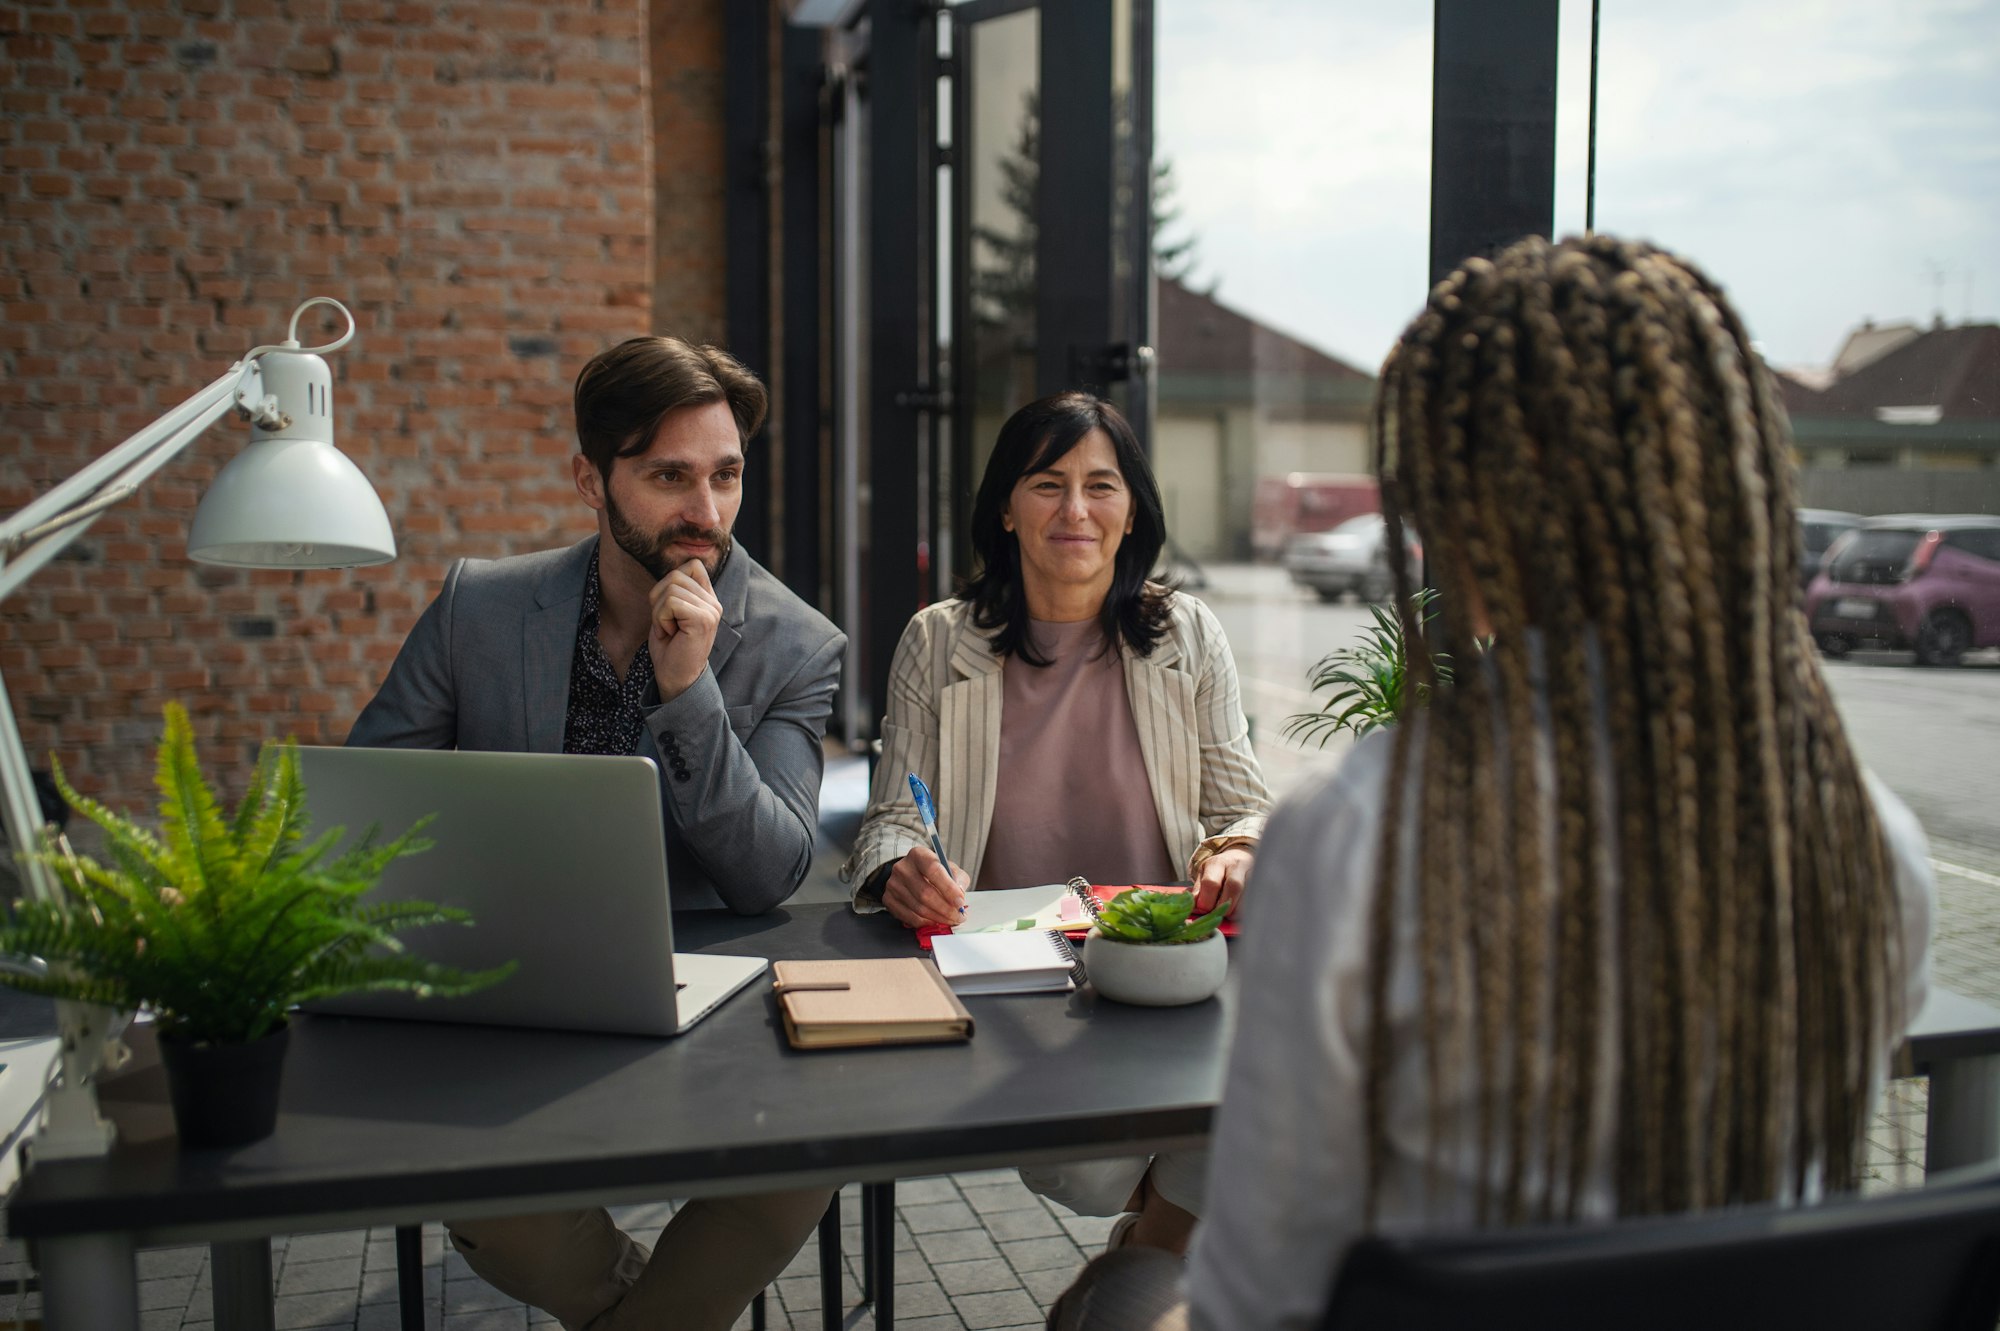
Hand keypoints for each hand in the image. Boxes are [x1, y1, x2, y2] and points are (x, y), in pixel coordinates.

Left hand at [648, 558, 723, 701]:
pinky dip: (661, 619)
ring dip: (659, 612)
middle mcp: (713, 603)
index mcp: (708, 599)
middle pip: (675, 575)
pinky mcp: (703, 619)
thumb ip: (674, 591)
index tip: (668, 608)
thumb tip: (670, 570)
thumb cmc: (670, 649)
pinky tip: (670, 634)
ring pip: (671, 588)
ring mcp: (711, 611)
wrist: (676, 679)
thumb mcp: (670, 613)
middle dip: (659, 599)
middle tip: (666, 624)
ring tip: (668, 630)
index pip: (692, 565)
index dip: (671, 581)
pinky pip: (671, 602)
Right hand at [880, 845, 970, 928]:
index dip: (948, 889)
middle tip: (959, 916)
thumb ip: (958, 879)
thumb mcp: (949, 868)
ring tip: (950, 920)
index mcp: (918, 855)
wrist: (911, 874)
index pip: (933, 870)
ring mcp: (893, 884)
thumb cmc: (934, 872)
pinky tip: (935, 921)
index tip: (960, 903)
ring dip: (938, 918)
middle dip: (945, 909)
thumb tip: (959, 895)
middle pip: (925, 893)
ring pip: (918, 908)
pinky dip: (925, 923)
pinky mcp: (888, 899)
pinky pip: (909, 917)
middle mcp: (902, 868)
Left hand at [1192, 846, 1253, 915]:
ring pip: (1248, 896)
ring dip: (1237, 911)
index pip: (1211, 883)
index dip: (1206, 902)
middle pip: (1233, 887)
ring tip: (1229, 914)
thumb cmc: (1219, 871)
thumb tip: (1193, 907)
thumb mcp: (1203, 875)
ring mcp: (1252, 873)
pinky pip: (1256, 901)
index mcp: (1217, 863)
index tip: (1203, 910)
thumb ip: (1198, 891)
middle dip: (1223, 907)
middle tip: (1217, 914)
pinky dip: (1246, 911)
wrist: (1239, 857)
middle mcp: (1236, 866)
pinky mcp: (1261, 883)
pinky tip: (1240, 912)